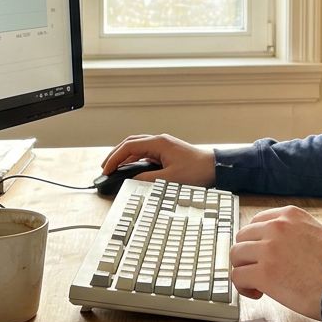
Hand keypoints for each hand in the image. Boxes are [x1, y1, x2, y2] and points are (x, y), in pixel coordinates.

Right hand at [100, 133, 215, 186]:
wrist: (216, 168)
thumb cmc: (197, 171)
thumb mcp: (170, 179)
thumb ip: (148, 179)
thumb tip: (131, 180)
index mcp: (158, 143)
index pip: (129, 147)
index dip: (115, 158)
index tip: (106, 170)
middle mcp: (159, 141)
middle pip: (130, 144)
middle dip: (115, 155)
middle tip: (105, 168)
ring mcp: (163, 145)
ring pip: (137, 147)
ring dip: (124, 156)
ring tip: (114, 168)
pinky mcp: (167, 152)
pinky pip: (145, 152)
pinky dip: (134, 159)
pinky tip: (130, 168)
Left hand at [229, 206, 321, 320]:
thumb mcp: (315, 233)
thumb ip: (292, 234)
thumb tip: (274, 247)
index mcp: (290, 215)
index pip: (256, 222)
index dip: (255, 242)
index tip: (260, 254)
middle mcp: (277, 227)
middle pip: (242, 237)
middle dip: (247, 256)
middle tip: (257, 271)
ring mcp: (269, 249)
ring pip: (236, 256)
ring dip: (243, 270)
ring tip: (257, 285)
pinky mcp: (264, 273)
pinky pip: (238, 276)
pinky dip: (243, 287)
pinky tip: (257, 293)